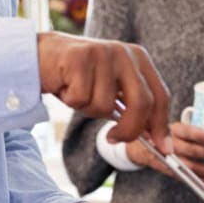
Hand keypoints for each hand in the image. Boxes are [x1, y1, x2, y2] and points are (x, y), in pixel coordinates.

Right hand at [37, 32, 169, 151]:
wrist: (40, 57)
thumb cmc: (77, 78)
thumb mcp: (111, 90)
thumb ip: (132, 107)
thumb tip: (155, 139)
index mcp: (138, 58)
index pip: (160, 95)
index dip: (162, 125)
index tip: (163, 149)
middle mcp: (124, 53)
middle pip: (142, 102)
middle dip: (129, 129)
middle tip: (112, 138)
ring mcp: (102, 53)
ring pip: (105, 105)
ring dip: (88, 109)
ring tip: (77, 93)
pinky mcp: (79, 57)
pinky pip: (81, 98)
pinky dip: (71, 101)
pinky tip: (65, 86)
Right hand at [126, 119, 203, 185]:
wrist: (142, 149)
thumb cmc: (166, 134)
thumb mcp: (176, 127)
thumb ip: (192, 131)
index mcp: (173, 130)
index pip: (187, 132)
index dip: (200, 135)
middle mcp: (170, 145)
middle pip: (191, 150)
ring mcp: (170, 160)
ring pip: (192, 167)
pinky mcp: (172, 172)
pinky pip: (191, 178)